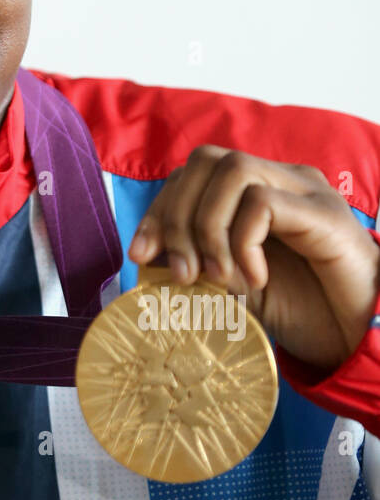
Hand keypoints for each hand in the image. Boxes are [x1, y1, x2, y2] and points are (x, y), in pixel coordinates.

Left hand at [126, 145, 379, 371]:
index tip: (142, 255)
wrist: (357, 339)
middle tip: (178, 273)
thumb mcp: (234, 285)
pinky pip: (264, 203)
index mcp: (254, 191)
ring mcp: (305, 191)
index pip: (192, 174)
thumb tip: (148, 257)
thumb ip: (197, 263)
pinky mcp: (325, 213)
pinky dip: (243, 242)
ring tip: (214, 276)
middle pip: (206, 160)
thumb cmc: (301, 311)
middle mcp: (280, 179)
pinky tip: (252, 279)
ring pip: (233, 170)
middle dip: (176, 215)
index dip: (160, 210)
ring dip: (207, 226)